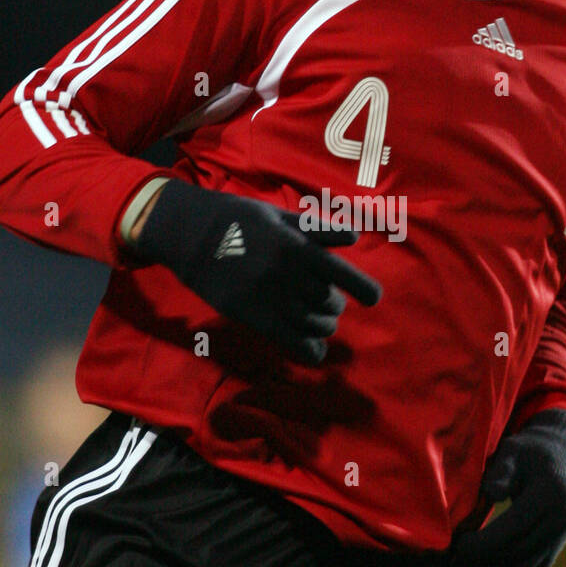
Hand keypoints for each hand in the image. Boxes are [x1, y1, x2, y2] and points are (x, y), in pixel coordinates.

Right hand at [130, 178, 381, 364]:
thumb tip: (353, 239)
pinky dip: (310, 349)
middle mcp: (288, 278)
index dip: (364, 289)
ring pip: (315, 325)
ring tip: (319, 319)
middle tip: (327, 300)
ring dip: (323, 325)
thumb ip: (317, 230)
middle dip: (334, 304)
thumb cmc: (239, 220)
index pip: (342, 274)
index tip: (374, 298)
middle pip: (330, 303)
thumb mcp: (279, 216)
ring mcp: (271, 301)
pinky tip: (314, 348)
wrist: (192, 236)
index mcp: (297, 249)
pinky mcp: (254, 318)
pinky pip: (292, 343)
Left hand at [454, 409, 565, 566]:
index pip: (517, 526)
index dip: (486, 542)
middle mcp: (562, 519)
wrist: (563, 459)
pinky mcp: (558, 546)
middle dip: (486, 562)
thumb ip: (502, 470)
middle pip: (522, 551)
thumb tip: (492, 493)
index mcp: (551, 493)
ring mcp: (562, 536)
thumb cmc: (530, 452)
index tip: (459, 546)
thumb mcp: (514, 450)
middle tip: (457, 561)